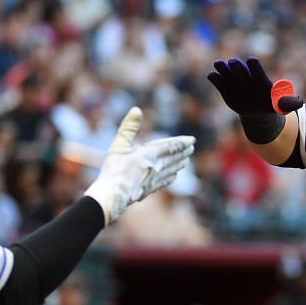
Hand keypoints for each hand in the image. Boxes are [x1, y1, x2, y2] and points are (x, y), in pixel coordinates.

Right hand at [84, 107, 195, 224]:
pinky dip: (171, 177)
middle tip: (192, 148)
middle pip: (174, 158)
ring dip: (179, 164)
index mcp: (150, 154)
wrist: (113, 194)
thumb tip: (136, 109)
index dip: (182, 142)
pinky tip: (173, 176)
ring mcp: (154, 179)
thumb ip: (129, 127)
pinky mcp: (149, 189)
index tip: (192, 140)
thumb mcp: (119, 144)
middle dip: (183, 153)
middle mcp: (156, 167)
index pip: (171, 146)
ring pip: (171, 170)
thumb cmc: (114, 169)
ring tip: (186, 161)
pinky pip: (164, 181)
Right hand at [207, 57, 303, 116]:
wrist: (256, 111)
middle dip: (237, 65)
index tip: (252, 62)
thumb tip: (301, 102)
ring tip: (218, 65)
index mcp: (259, 78)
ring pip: (226, 70)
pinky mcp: (224, 87)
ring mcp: (233, 81)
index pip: (256, 67)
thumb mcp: (281, 105)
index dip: (254, 65)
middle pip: (239, 67)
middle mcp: (245, 76)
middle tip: (233, 63)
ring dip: (222, 67)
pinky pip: (217, 80)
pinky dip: (215, 78)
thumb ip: (289, 102)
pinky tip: (213, 77)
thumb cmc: (270, 104)